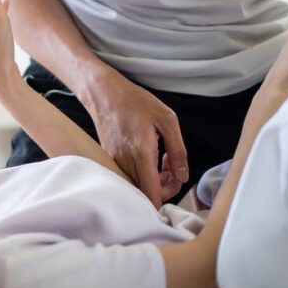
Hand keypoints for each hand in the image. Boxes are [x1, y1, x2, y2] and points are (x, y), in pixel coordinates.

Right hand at [86, 72, 187, 206]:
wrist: (104, 93)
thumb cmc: (135, 101)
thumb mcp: (167, 120)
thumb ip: (178, 151)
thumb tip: (183, 176)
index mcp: (141, 153)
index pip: (152, 194)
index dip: (168, 194)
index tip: (177, 179)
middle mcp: (125, 162)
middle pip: (146, 193)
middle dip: (165, 185)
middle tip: (173, 165)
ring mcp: (115, 162)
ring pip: (138, 185)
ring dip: (154, 178)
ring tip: (162, 157)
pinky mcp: (110, 159)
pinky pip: (129, 175)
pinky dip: (143, 171)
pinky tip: (148, 154)